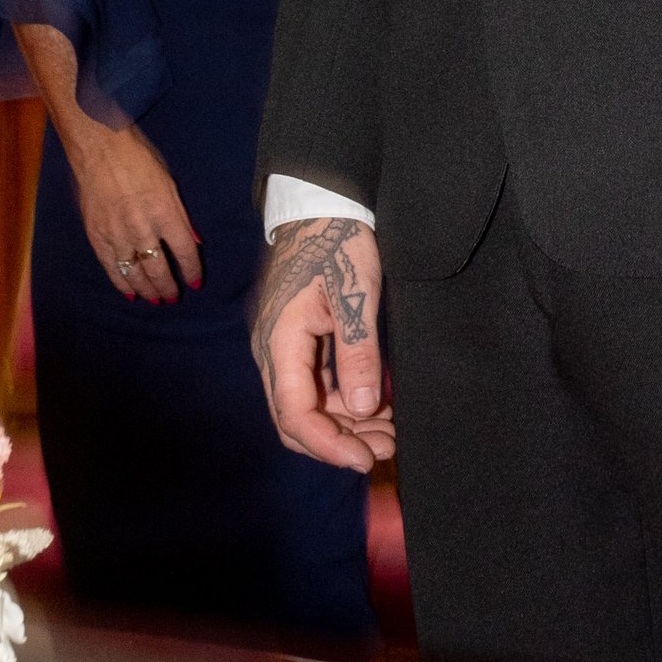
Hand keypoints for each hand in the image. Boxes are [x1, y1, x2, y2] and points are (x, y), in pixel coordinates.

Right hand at [71, 130, 200, 306]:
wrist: (100, 149)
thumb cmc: (139, 160)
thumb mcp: (169, 183)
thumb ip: (181, 216)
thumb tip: (193, 241)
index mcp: (164, 211)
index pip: (184, 250)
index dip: (192, 270)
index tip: (196, 282)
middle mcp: (142, 227)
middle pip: (159, 268)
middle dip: (169, 286)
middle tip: (174, 297)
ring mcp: (117, 234)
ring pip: (135, 273)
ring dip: (147, 289)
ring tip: (156, 299)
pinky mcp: (97, 237)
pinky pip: (112, 268)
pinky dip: (122, 283)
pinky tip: (130, 293)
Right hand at [250, 216, 394, 471]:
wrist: (322, 202)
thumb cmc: (339, 241)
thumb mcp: (356, 294)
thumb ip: (358, 353)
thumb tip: (365, 410)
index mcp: (279, 341)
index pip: (295, 415)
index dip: (329, 445)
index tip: (366, 459)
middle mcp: (272, 351)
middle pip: (296, 419)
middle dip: (339, 440)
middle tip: (385, 448)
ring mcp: (282, 346)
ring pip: (307, 405)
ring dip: (345, 423)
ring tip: (389, 431)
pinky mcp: (296, 340)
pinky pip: (314, 384)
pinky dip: (343, 399)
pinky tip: (376, 404)